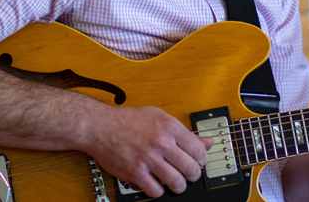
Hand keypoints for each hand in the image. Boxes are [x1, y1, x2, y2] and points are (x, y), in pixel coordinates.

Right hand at [82, 104, 213, 197]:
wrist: (101, 126)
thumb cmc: (129, 120)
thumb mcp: (160, 117)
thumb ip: (185, 131)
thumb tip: (207, 140)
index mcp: (170, 127)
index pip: (199, 149)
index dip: (202, 159)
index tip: (198, 161)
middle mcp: (161, 142)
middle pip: (191, 169)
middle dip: (193, 175)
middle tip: (189, 174)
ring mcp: (148, 158)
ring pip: (176, 182)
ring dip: (179, 186)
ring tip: (175, 182)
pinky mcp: (135, 172)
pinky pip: (156, 190)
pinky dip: (158, 190)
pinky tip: (156, 183)